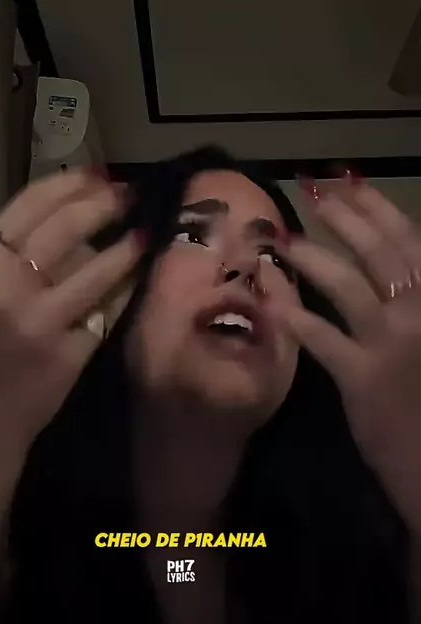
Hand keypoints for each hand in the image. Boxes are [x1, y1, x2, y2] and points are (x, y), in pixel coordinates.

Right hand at [0, 168, 140, 448]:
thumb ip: (22, 253)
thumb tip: (80, 211)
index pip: (28, 205)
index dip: (69, 184)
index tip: (98, 174)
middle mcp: (7, 286)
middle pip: (65, 228)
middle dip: (104, 203)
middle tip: (129, 195)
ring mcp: (39, 321)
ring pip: (95, 269)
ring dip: (127, 248)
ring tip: (143, 236)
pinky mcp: (67, 352)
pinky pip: (107, 310)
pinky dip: (125, 291)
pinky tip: (138, 279)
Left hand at [269, 178, 420, 534]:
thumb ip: (416, 303)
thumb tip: (396, 274)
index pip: (409, 242)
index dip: (377, 209)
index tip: (349, 186)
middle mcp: (418, 312)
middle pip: (377, 253)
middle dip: (343, 218)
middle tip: (312, 194)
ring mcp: (390, 344)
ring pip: (347, 287)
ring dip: (313, 258)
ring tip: (285, 242)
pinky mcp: (361, 378)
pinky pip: (323, 340)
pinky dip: (298, 319)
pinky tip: (275, 304)